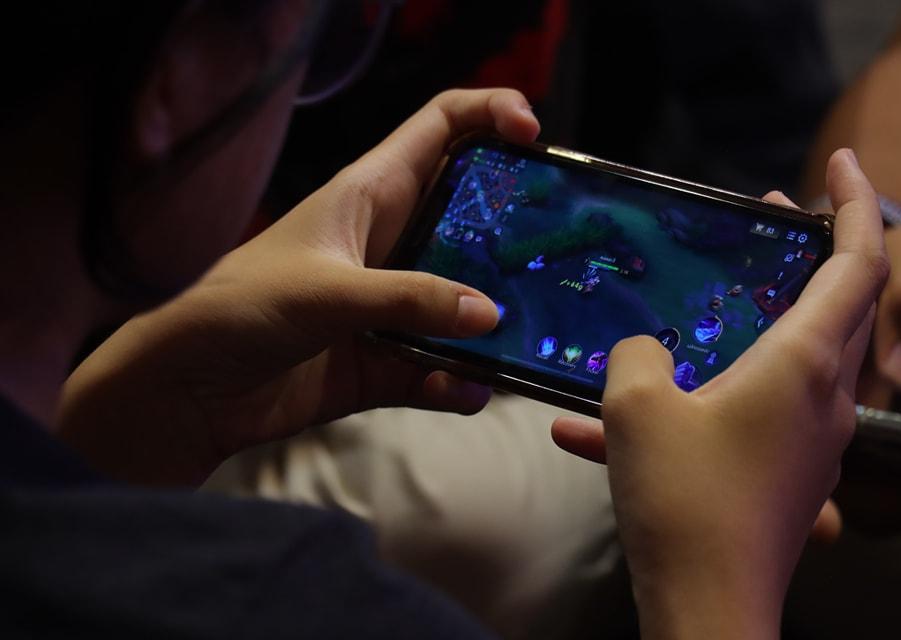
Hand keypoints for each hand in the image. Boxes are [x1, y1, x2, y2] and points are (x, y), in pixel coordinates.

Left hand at [58, 89, 539, 485]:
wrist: (188, 391)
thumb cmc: (238, 310)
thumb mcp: (326, 291)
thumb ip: (410, 299)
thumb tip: (490, 315)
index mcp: (369, 195)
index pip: (441, 128)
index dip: (491, 113)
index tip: (534, 134)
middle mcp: (389, 244)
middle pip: (472, 217)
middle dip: (517, 230)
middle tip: (557, 250)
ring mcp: (390, 306)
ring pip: (464, 302)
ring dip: (495, 322)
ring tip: (528, 337)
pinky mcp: (384, 360)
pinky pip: (438, 367)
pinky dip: (456, 381)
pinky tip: (467, 390)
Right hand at [552, 150, 887, 638]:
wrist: (706, 606)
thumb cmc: (683, 498)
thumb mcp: (638, 407)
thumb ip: (638, 355)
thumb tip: (643, 351)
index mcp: (805, 364)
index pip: (856, 262)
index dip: (854, 204)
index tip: (843, 162)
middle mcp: (825, 396)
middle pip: (840, 303)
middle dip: (811, 251)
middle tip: (767, 219)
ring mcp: (811, 438)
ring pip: (798, 355)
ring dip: (763, 315)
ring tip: (705, 300)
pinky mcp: (786, 472)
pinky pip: (754, 412)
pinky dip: (710, 394)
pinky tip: (606, 425)